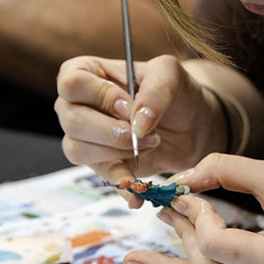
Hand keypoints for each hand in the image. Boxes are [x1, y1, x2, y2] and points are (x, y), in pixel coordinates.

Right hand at [55, 54, 226, 202]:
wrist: (192, 123)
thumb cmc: (174, 91)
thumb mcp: (170, 75)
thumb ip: (155, 90)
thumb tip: (136, 124)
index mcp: (86, 72)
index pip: (72, 83)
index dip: (101, 97)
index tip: (129, 105)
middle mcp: (76, 104)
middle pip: (72, 121)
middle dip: (113, 130)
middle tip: (145, 130)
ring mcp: (84, 136)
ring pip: (78, 150)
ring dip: (118, 151)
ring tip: (151, 142)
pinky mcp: (101, 163)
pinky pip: (100, 175)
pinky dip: (121, 183)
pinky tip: (138, 190)